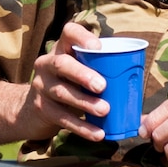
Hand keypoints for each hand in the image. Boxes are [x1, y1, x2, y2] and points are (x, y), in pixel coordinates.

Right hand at [10, 21, 111, 142]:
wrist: (30, 110)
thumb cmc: (67, 85)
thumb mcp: (76, 71)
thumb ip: (96, 69)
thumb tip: (136, 79)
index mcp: (60, 49)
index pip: (68, 33)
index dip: (82, 37)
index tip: (98, 47)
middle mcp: (47, 64)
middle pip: (62, 64)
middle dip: (82, 74)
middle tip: (102, 86)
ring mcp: (41, 87)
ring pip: (62, 93)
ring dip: (85, 102)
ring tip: (105, 110)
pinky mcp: (42, 109)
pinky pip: (63, 119)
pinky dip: (82, 127)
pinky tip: (98, 133)